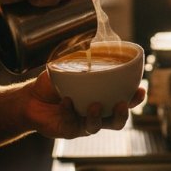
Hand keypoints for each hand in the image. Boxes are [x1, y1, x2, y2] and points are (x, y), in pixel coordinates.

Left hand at [23, 70, 146, 139]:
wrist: (30, 99)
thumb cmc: (52, 83)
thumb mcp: (68, 67)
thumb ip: (81, 58)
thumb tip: (91, 41)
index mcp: (102, 98)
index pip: (124, 100)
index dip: (135, 98)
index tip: (141, 89)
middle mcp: (96, 113)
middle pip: (117, 120)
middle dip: (123, 114)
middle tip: (122, 104)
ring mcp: (83, 123)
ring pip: (99, 126)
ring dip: (99, 117)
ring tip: (95, 106)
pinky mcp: (69, 130)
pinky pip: (74, 123)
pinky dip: (70, 110)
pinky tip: (65, 101)